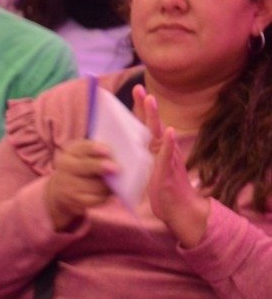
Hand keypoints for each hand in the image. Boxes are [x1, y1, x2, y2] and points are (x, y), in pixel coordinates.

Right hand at [44, 139, 116, 230]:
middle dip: (101, 167)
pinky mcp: (74, 201)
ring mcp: (68, 185)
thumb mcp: (85, 156)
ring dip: (107, 184)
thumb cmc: (83, 168)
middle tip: (117, 168)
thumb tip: (118, 158)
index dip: (95, 149)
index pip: (82, 148)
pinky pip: (94, 199)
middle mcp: (66, 168)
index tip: (107, 150)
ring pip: (93, 185)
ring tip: (118, 182)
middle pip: (85, 166)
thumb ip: (100, 154)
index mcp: (70, 152)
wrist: (62, 189)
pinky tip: (111, 193)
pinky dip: (105, 196)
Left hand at [134, 86, 208, 247]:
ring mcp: (167, 158)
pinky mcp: (169, 171)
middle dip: (146, 105)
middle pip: (153, 124)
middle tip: (139, 88)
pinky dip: (168, 143)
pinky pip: (169, 155)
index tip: (135, 91)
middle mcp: (162, 150)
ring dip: (155, 117)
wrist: (179, 210)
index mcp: (155, 149)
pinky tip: (168, 131)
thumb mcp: (145, 171)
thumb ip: (138, 158)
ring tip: (151, 100)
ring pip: (160, 134)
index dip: (141, 109)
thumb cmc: (162, 190)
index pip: (146, 126)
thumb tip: (121, 148)